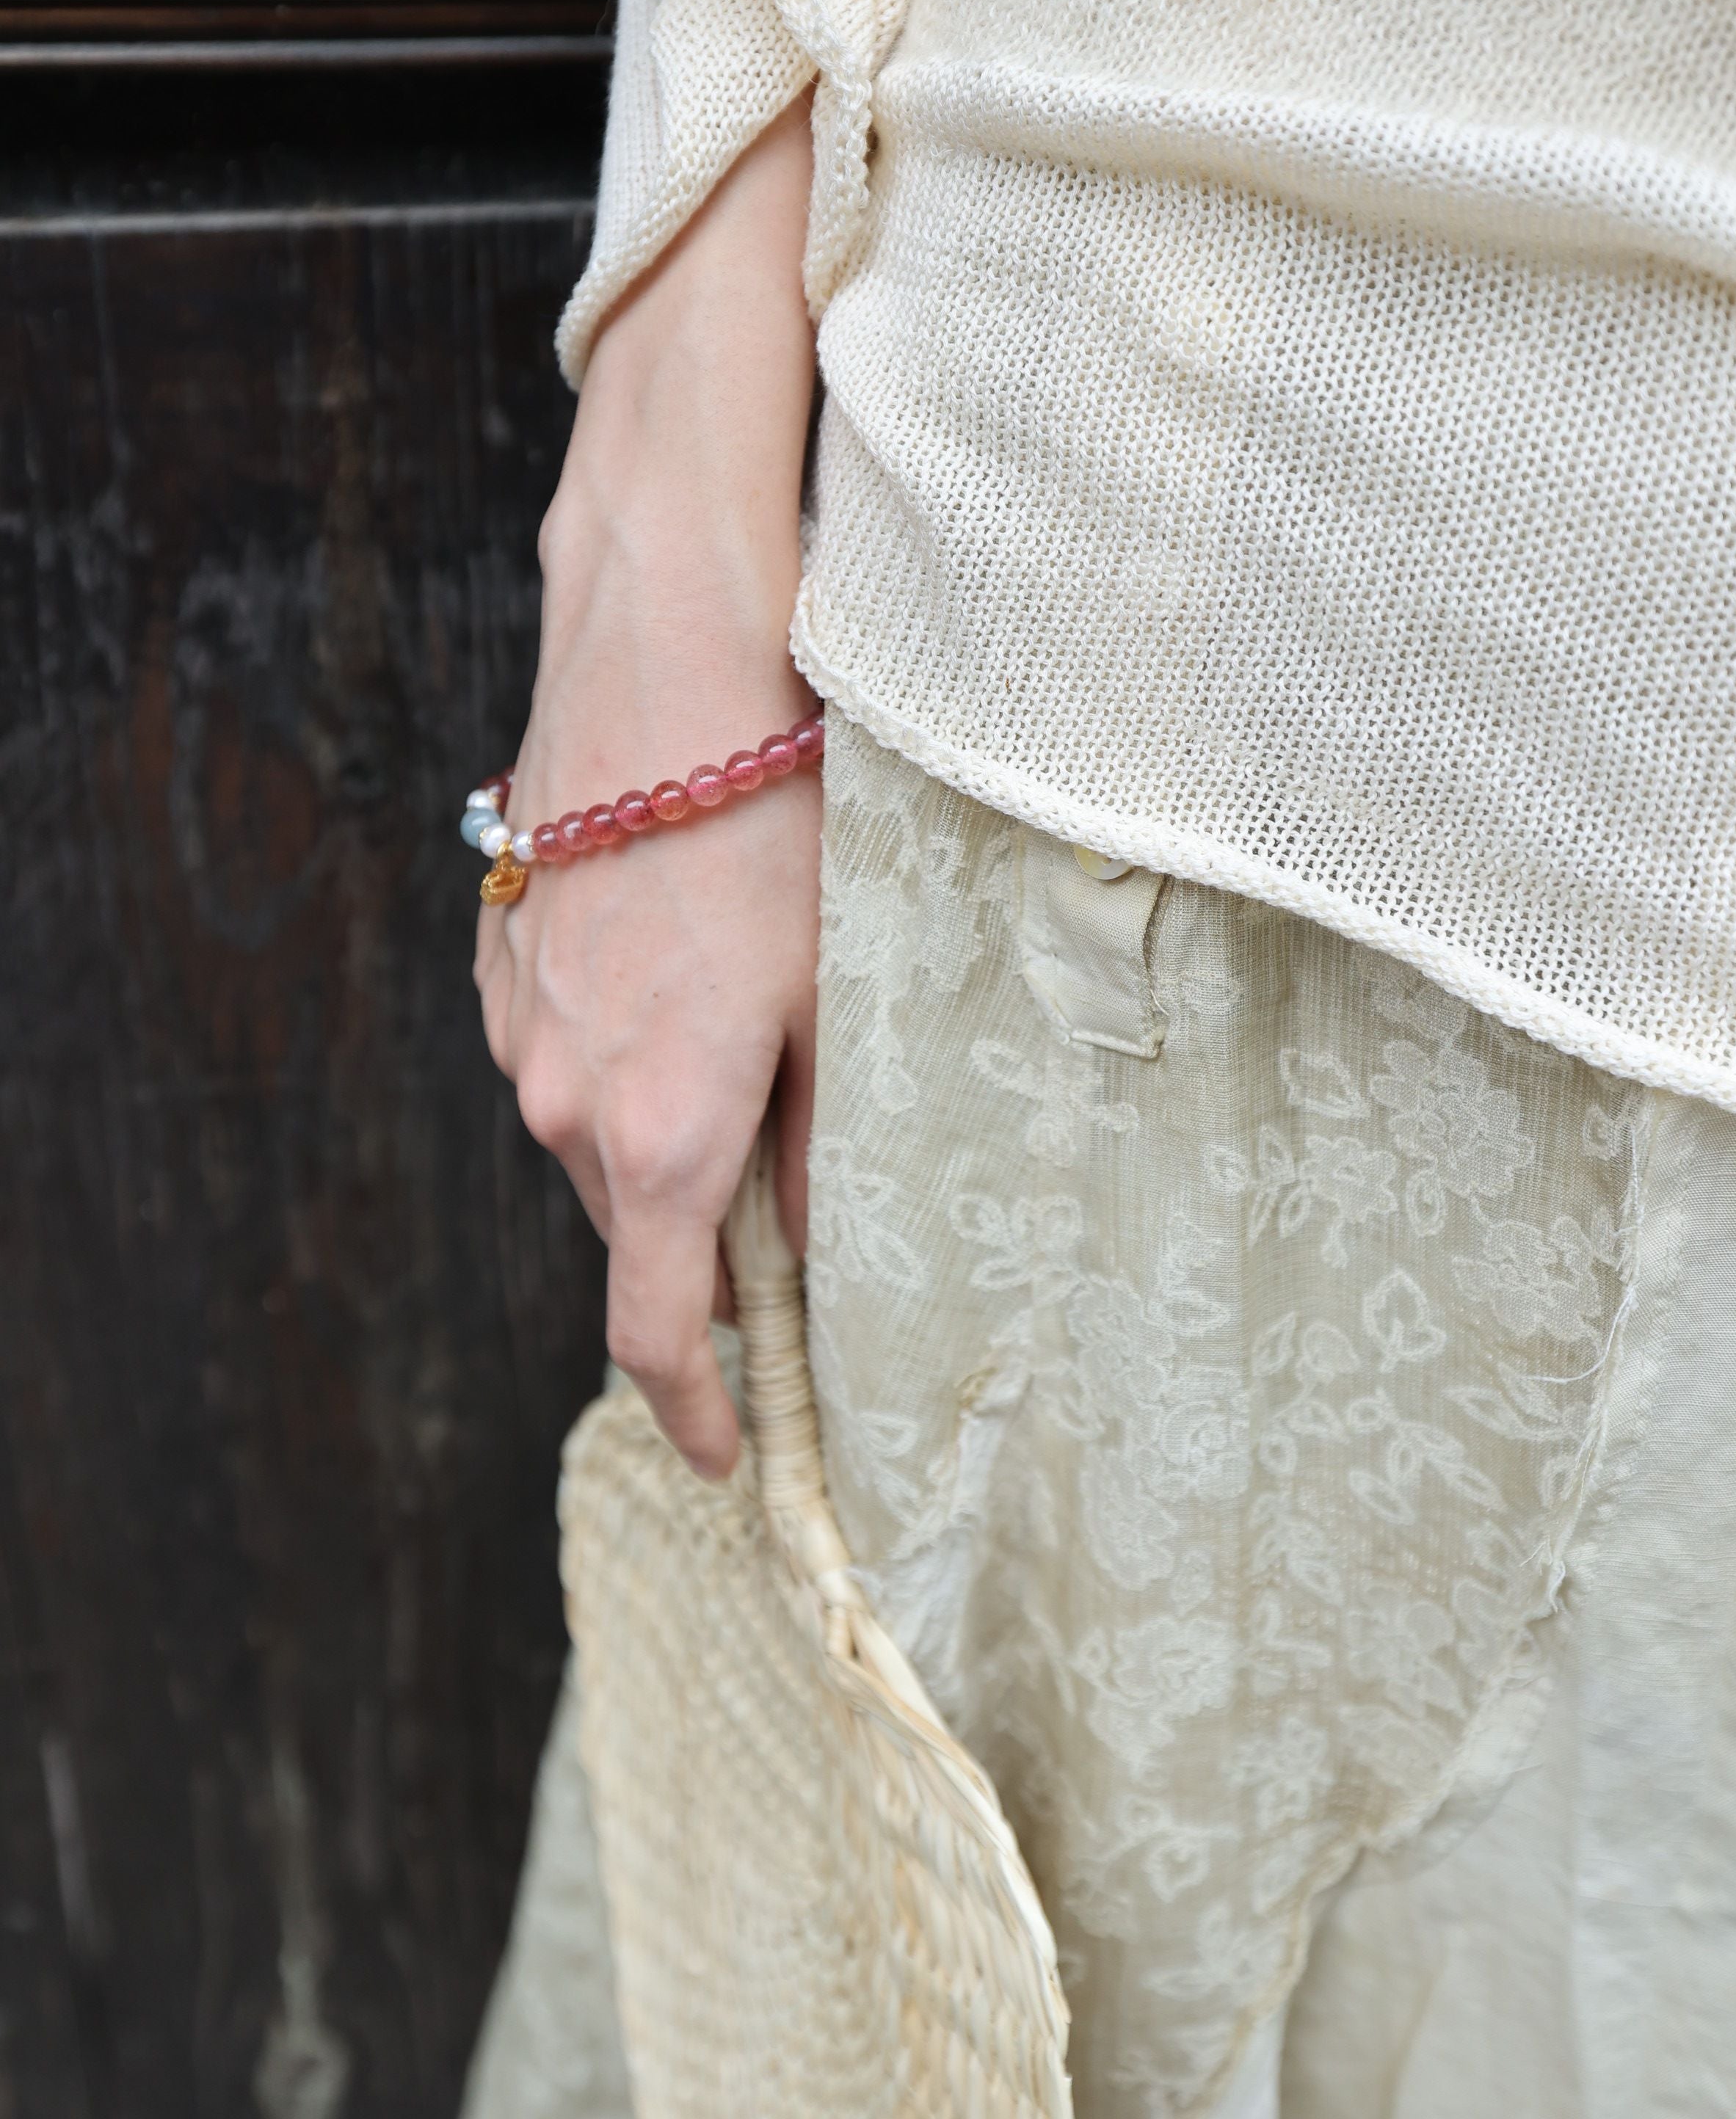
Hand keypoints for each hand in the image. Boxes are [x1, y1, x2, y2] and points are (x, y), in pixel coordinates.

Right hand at [476, 97, 819, 1477]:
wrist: (668, 662)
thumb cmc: (786, 825)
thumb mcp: (849, 997)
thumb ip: (830, 1138)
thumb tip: (825, 1237)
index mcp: (664, 1135)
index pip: (659, 1336)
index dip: (702, 1414)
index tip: (740, 1456)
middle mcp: (568, 1102)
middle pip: (636, 1234)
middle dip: (707, 1256)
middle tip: (794, 1228)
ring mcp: (521, 1029)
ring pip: (598, 1143)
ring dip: (667, 1146)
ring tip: (753, 1062)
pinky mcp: (503, 960)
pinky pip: (564, 1059)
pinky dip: (624, 1067)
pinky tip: (688, 985)